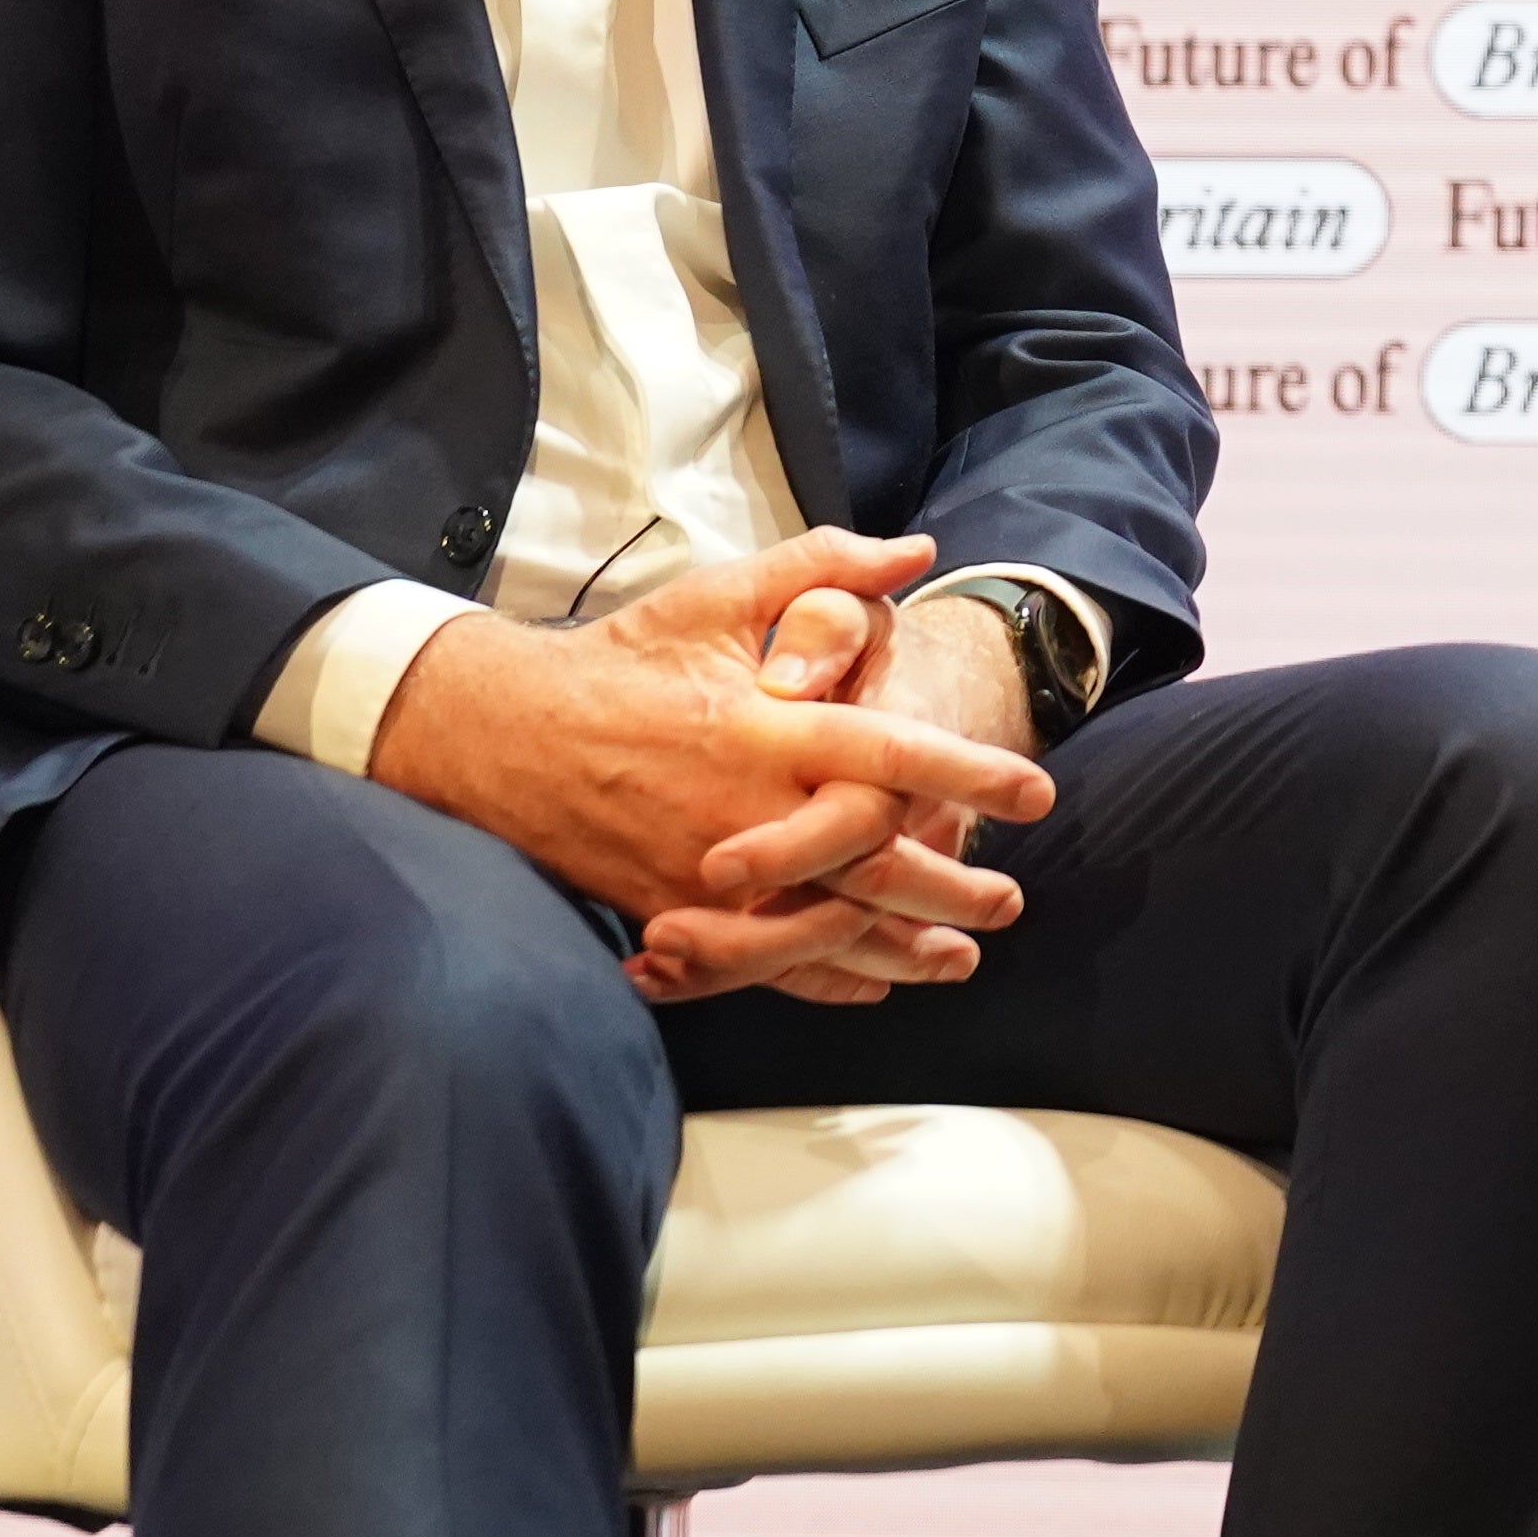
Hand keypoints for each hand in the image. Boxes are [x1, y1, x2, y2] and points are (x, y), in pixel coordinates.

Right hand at [363, 530, 1051, 1004]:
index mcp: (763, 726)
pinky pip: (762, 963)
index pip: (886, 755)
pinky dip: (823, 980)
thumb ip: (822, 568)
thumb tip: (917, 550)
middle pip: (872, 860)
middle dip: (952, 887)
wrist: (501, 733)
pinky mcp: (673, 912)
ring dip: (901, 950)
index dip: (968, 774)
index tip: (1036, 792)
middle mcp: (743, 806)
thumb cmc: (623, 658)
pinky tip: (873, 986)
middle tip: (1011, 901)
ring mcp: (705, 870)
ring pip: (826, 926)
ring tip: (963, 957)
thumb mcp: (718, 595)